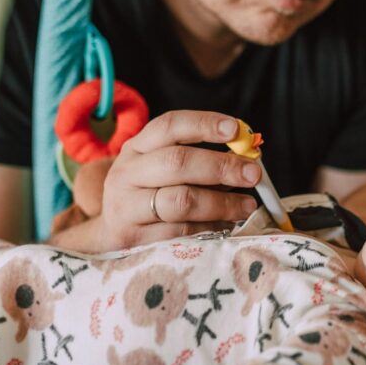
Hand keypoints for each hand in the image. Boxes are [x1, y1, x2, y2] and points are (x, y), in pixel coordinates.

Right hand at [95, 111, 260, 249]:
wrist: (111, 236)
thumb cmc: (151, 195)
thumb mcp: (164, 170)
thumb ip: (203, 160)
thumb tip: (248, 158)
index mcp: (137, 147)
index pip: (170, 125)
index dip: (204, 124)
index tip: (236, 130)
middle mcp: (127, 173)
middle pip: (177, 162)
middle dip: (221, 166)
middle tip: (254, 174)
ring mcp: (126, 207)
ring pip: (181, 200)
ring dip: (222, 202)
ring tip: (247, 205)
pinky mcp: (133, 239)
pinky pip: (181, 232)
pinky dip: (210, 227)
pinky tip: (226, 224)